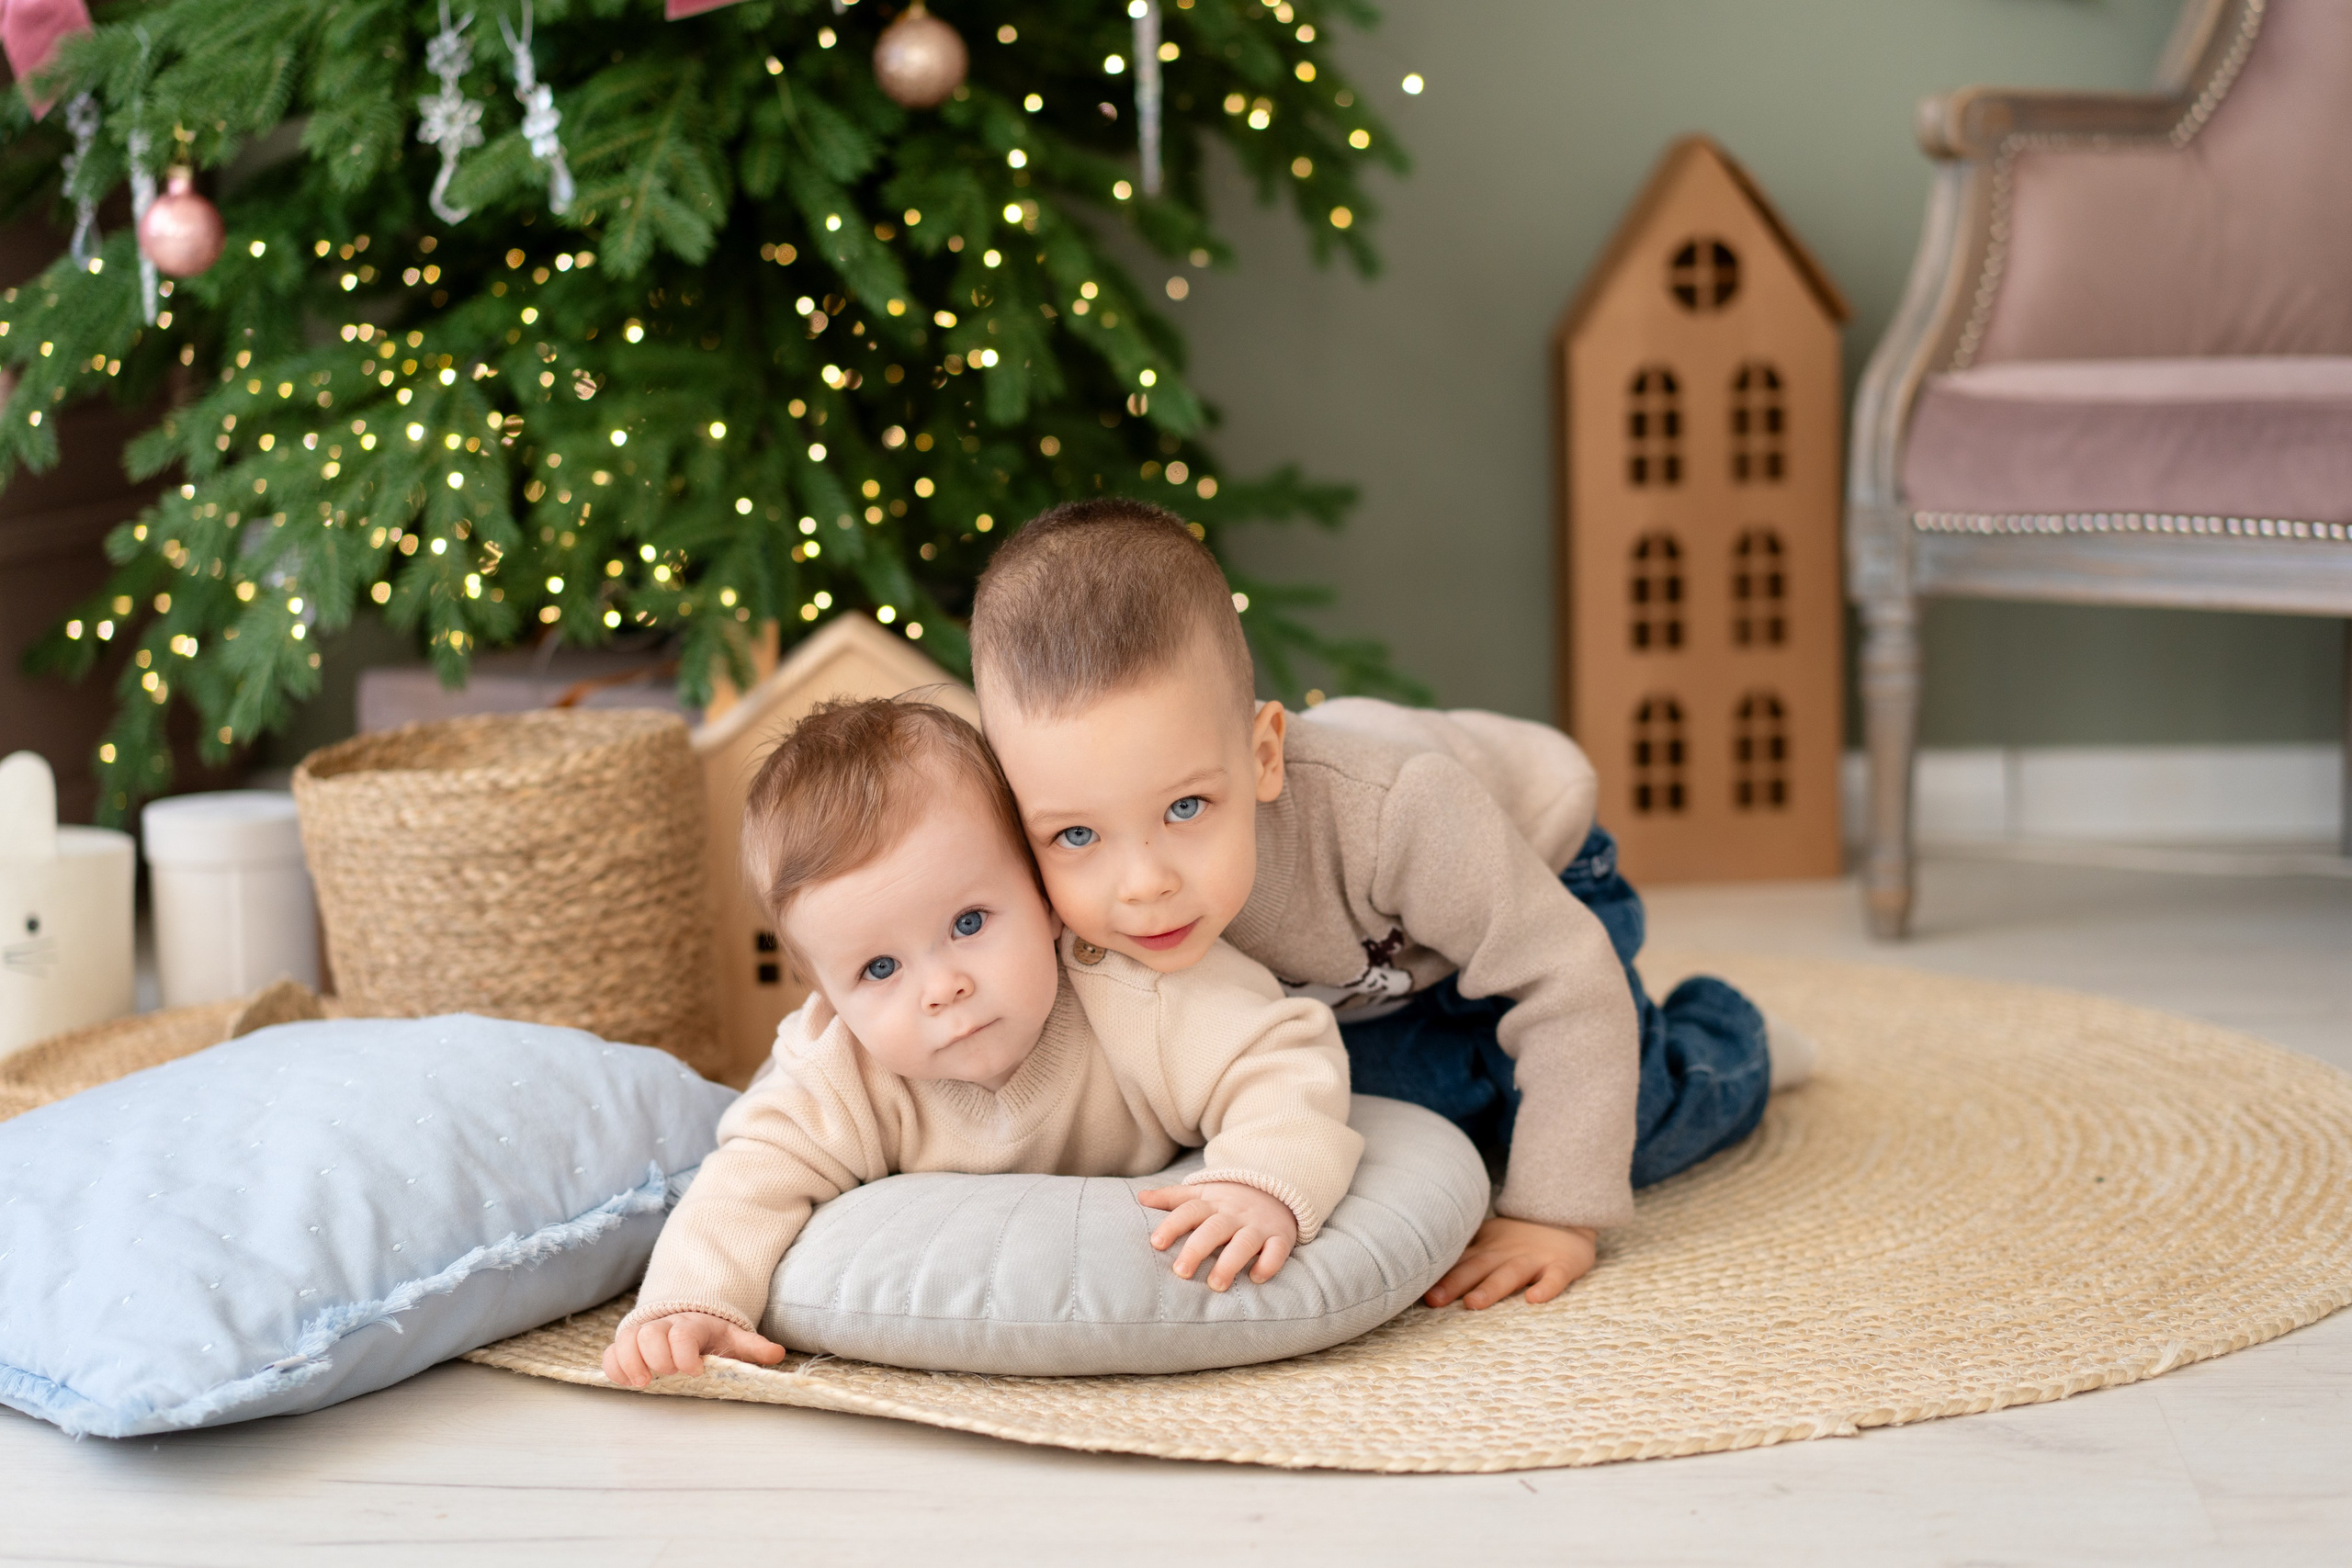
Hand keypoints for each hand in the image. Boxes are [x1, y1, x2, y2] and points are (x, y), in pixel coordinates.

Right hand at [602, 1310, 786, 1387]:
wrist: (687, 1320)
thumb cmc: (712, 1337)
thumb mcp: (734, 1340)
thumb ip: (753, 1347)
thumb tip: (776, 1354)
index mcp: (693, 1324)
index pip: (683, 1332)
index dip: (685, 1352)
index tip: (695, 1371)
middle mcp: (664, 1325)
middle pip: (650, 1334)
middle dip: (656, 1357)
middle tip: (666, 1375)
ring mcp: (643, 1334)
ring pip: (626, 1340)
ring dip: (630, 1362)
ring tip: (643, 1383)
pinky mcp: (626, 1346)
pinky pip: (611, 1353)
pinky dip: (614, 1367)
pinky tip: (627, 1382)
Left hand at [1138, 1180, 1299, 1289]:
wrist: (1277, 1187)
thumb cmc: (1230, 1198)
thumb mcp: (1202, 1193)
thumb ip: (1172, 1198)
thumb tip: (1140, 1198)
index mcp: (1212, 1203)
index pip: (1188, 1211)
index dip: (1172, 1225)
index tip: (1156, 1243)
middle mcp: (1234, 1214)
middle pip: (1213, 1229)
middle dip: (1196, 1250)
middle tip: (1180, 1272)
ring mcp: (1258, 1225)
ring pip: (1244, 1243)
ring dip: (1230, 1263)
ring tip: (1215, 1285)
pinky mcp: (1280, 1237)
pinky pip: (1277, 1250)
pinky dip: (1268, 1264)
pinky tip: (1256, 1278)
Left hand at [1423, 1216, 1596, 1309]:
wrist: (1566, 1217)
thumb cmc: (1518, 1238)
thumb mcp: (1488, 1239)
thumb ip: (1463, 1253)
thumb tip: (1424, 1265)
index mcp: (1486, 1249)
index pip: (1459, 1262)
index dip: (1437, 1275)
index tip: (1413, 1287)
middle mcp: (1506, 1254)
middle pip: (1478, 1268)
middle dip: (1454, 1283)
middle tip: (1433, 1299)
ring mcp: (1534, 1260)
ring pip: (1511, 1274)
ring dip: (1491, 1288)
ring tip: (1473, 1303)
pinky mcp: (1561, 1265)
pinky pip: (1555, 1278)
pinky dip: (1547, 1288)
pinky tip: (1535, 1299)